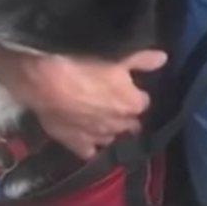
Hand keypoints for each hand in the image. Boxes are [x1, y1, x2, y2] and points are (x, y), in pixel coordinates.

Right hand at [1, 49, 167, 159]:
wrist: (44, 78)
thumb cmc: (84, 63)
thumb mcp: (118, 55)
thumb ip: (142, 60)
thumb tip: (162, 59)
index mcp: (132, 104)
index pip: (143, 102)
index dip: (135, 94)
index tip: (129, 88)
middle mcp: (118, 124)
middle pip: (129, 122)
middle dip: (125, 114)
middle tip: (115, 102)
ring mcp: (96, 136)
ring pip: (110, 137)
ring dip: (110, 129)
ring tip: (101, 118)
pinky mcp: (74, 143)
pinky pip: (88, 151)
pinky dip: (90, 145)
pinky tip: (87, 139)